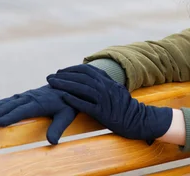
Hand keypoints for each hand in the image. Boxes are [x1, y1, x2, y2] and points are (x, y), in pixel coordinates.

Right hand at [0, 84, 76, 144]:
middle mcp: (32, 97)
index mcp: (40, 103)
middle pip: (12, 105)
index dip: (10, 116)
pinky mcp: (27, 95)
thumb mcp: (67, 116)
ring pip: (10, 101)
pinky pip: (12, 99)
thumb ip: (58, 128)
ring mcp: (29, 95)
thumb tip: (52, 142)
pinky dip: (0, 103)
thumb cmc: (69, 103)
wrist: (71, 86)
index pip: (22, 110)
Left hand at [47, 64, 172, 141]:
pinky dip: (74, 100)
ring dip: (64, 85)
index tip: (60, 71)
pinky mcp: (103, 113)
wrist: (139, 120)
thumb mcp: (117, 90)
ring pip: (81, 88)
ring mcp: (105, 99)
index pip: (87, 70)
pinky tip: (63, 98)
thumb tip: (94, 76)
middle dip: (64, 75)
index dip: (71, 69)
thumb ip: (106, 83)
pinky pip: (85, 105)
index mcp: (108, 81)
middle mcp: (106, 88)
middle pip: (82, 77)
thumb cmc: (126, 107)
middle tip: (50, 77)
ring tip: (52, 85)